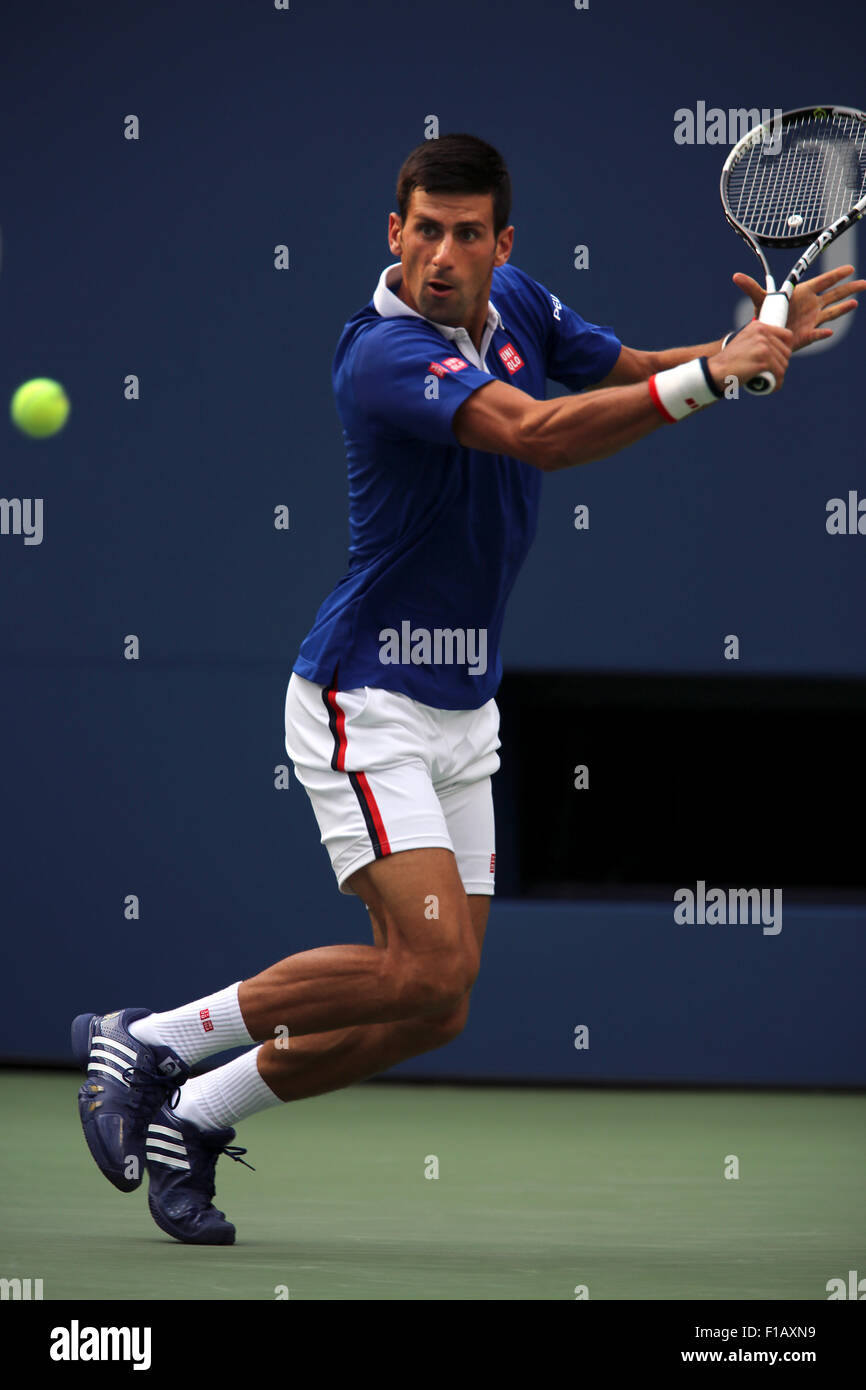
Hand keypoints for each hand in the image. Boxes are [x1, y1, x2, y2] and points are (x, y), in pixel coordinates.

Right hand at [708, 317, 793, 392]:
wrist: (716, 371)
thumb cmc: (729, 361)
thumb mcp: (744, 342)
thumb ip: (758, 340)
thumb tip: (777, 348)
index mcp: (758, 326)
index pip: (787, 335)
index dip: (786, 349)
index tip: (779, 360)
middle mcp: (762, 333)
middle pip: (786, 351)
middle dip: (781, 365)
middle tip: (771, 374)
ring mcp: (763, 346)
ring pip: (783, 364)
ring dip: (778, 375)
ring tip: (769, 381)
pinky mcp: (763, 360)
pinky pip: (778, 374)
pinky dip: (777, 383)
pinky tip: (771, 387)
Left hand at [733, 266, 865, 352]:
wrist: (767, 335)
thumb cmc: (766, 314)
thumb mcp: (761, 299)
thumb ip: (751, 287)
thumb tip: (735, 276)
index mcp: (803, 293)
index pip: (823, 282)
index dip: (836, 275)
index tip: (850, 269)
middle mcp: (811, 304)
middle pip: (834, 294)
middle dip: (849, 288)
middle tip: (864, 283)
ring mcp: (812, 319)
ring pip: (833, 311)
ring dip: (844, 307)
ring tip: (857, 301)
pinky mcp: (809, 333)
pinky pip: (818, 333)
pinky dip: (823, 333)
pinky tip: (829, 332)